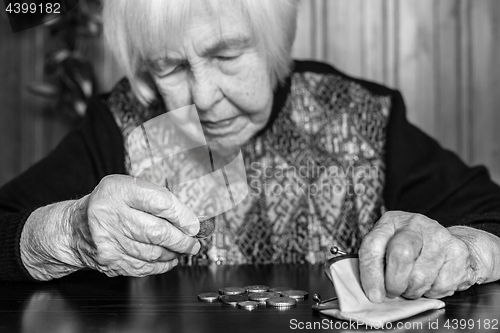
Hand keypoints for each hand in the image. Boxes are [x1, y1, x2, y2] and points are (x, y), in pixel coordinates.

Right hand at [69, 175, 199, 276]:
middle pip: (158, 231)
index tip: (195, 223)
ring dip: (174, 252)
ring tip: (183, 248)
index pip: (159, 202)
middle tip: (194, 241)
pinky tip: (169, 258)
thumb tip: (190, 219)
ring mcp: (109, 241)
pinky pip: (144, 267)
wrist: (75, 228)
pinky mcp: (110, 261)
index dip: (183, 215)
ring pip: (153, 252)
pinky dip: (162, 264)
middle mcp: (111, 215)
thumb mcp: (129, 188)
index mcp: (118, 191)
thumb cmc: (110, 204)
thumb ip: (158, 198)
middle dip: (182, 239)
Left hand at [359, 211, 477, 301]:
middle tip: (394, 291)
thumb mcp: (387, 248)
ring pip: (421, 277)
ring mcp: (439, 237)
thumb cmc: (412, 249)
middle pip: (401, 256)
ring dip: (413, 291)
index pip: (373, 246)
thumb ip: (377, 265)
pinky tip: (432, 282)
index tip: (374, 295)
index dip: (371, 274)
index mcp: (391, 222)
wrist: (449, 242)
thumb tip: (373, 294)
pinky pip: (441, 285)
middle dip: (395, 283)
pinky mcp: (458, 252)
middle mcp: (415, 224)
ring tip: (413, 284)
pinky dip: (433, 292)